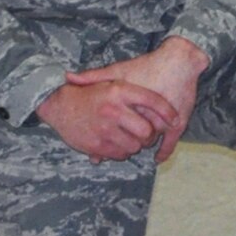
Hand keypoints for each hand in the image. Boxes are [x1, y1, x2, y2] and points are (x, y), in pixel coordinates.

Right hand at [37, 78, 178, 161]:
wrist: (59, 104)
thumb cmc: (92, 93)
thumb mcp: (112, 81)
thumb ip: (138, 91)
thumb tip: (164, 102)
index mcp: (120, 91)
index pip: (153, 101)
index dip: (168, 112)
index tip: (175, 119)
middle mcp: (113, 109)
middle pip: (147, 130)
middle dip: (150, 135)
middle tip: (147, 134)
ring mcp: (104, 128)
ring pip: (135, 146)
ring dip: (136, 145)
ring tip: (130, 138)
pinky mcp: (95, 144)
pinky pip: (119, 154)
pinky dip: (122, 152)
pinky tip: (118, 143)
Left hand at [64, 36, 208, 162]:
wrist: (178, 61)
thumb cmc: (147, 66)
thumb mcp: (118, 70)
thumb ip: (94, 76)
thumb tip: (67, 77)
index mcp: (126, 106)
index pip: (112, 130)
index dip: (106, 135)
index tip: (101, 135)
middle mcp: (144, 117)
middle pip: (130, 138)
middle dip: (125, 141)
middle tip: (119, 141)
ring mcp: (162, 122)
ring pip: (149, 141)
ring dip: (142, 144)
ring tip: (135, 144)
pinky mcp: (178, 123)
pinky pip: (169, 144)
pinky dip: (163, 153)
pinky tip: (157, 159)